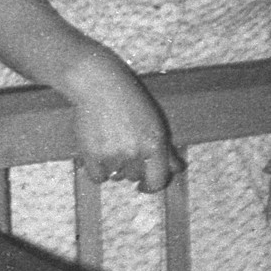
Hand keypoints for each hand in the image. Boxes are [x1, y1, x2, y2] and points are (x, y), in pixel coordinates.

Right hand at [65, 55, 182, 192]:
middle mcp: (135, 152)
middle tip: (120, 144)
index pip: (157, 181)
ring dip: (111, 166)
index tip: (142, 185)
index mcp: (155, 144)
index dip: (150, 186)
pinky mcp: (92, 155)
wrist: (98, 85)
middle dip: (128, 166)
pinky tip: (95, 150)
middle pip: (133, 177)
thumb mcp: (154, 122)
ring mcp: (113, 155)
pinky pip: (97, 177)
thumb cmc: (129, 101)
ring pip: (115, 176)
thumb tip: (178, 169)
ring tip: (107, 141)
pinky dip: (96, 169)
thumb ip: (166, 150)